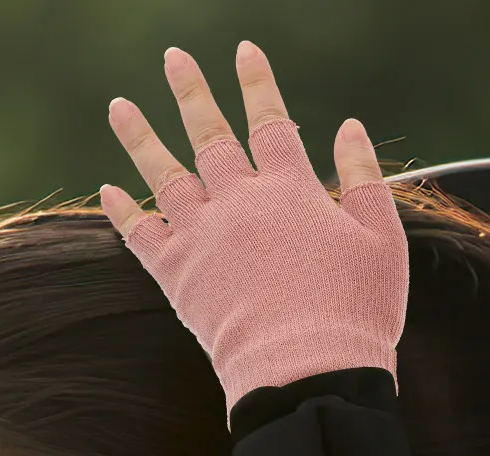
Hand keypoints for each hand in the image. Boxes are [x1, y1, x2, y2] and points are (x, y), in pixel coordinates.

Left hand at [100, 41, 407, 419]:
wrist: (305, 371)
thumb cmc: (354, 313)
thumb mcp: (382, 240)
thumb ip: (364, 179)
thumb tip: (350, 128)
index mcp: (291, 188)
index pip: (271, 120)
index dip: (257, 83)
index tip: (243, 50)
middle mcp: (240, 201)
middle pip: (210, 134)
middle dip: (190, 91)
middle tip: (173, 58)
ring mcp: (203, 237)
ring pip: (163, 174)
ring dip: (139, 137)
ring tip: (118, 106)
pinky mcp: (178, 278)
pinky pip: (141, 236)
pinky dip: (122, 212)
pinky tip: (107, 191)